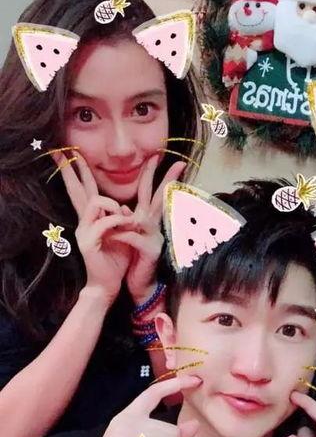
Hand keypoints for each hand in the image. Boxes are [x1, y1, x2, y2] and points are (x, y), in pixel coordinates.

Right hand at [53, 150, 133, 301]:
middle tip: (66, 152)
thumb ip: (124, 220)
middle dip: (74, 169)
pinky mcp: (88, 242)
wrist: (108, 285)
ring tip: (127, 220)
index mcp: (92, 219)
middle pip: (77, 189)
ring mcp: (84, 230)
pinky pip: (104, 222)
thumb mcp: (123, 235)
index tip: (73, 153)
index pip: (85, 189)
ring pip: (95, 201)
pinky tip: (127, 228)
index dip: (81, 171)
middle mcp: (84, 221)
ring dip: (114, 206)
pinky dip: (118, 221)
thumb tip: (128, 209)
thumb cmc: (117, 260)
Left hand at [111, 155, 184, 304]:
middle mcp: (154, 225)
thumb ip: (128, 220)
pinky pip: (132, 237)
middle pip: (158, 196)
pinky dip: (121, 235)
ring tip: (110, 219)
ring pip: (140, 217)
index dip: (154, 174)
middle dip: (163, 177)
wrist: (140, 284)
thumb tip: (124, 208)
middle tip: (166, 159)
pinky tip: (112, 236)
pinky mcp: (150, 250)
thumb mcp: (129, 235)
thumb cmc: (133, 259)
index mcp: (147, 219)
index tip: (157, 155)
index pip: (152, 192)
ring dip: (122, 217)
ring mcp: (154, 237)